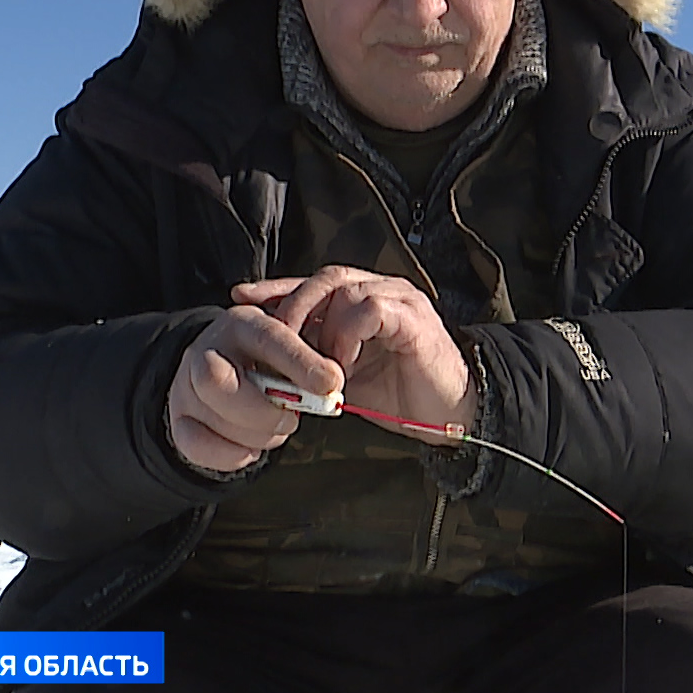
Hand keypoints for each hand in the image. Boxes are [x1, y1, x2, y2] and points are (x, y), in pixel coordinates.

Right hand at [165, 305, 343, 472]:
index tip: (332, 383)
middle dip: (263, 411)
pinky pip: (196, 446)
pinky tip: (251, 448)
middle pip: (216, 381)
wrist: (223, 364)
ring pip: (214, 418)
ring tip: (277, 428)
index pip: (268, 337)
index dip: (300, 362)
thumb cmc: (269, 358)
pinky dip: (231, 455)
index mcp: (243, 324)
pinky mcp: (179, 419)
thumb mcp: (291, 346)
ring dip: (257, 435)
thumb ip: (311, 361)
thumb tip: (330, 386)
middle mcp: (206, 350)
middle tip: (293, 420)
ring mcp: (186, 385)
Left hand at [231, 266, 474, 444]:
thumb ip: (316, 358)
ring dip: (320, 327)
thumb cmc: (402, 396)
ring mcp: (401, 300)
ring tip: (314, 363)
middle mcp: (384, 289)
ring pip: (345, 290)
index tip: (240, 298)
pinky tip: (343, 364)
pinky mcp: (414, 318)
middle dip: (291, 305)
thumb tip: (271, 360)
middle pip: (326, 278)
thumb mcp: (345, 375)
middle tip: (272, 339)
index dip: (277, 288)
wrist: (452, 415)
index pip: (314, 282)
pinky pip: (369, 310)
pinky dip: (347, 335)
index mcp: (366, 298)